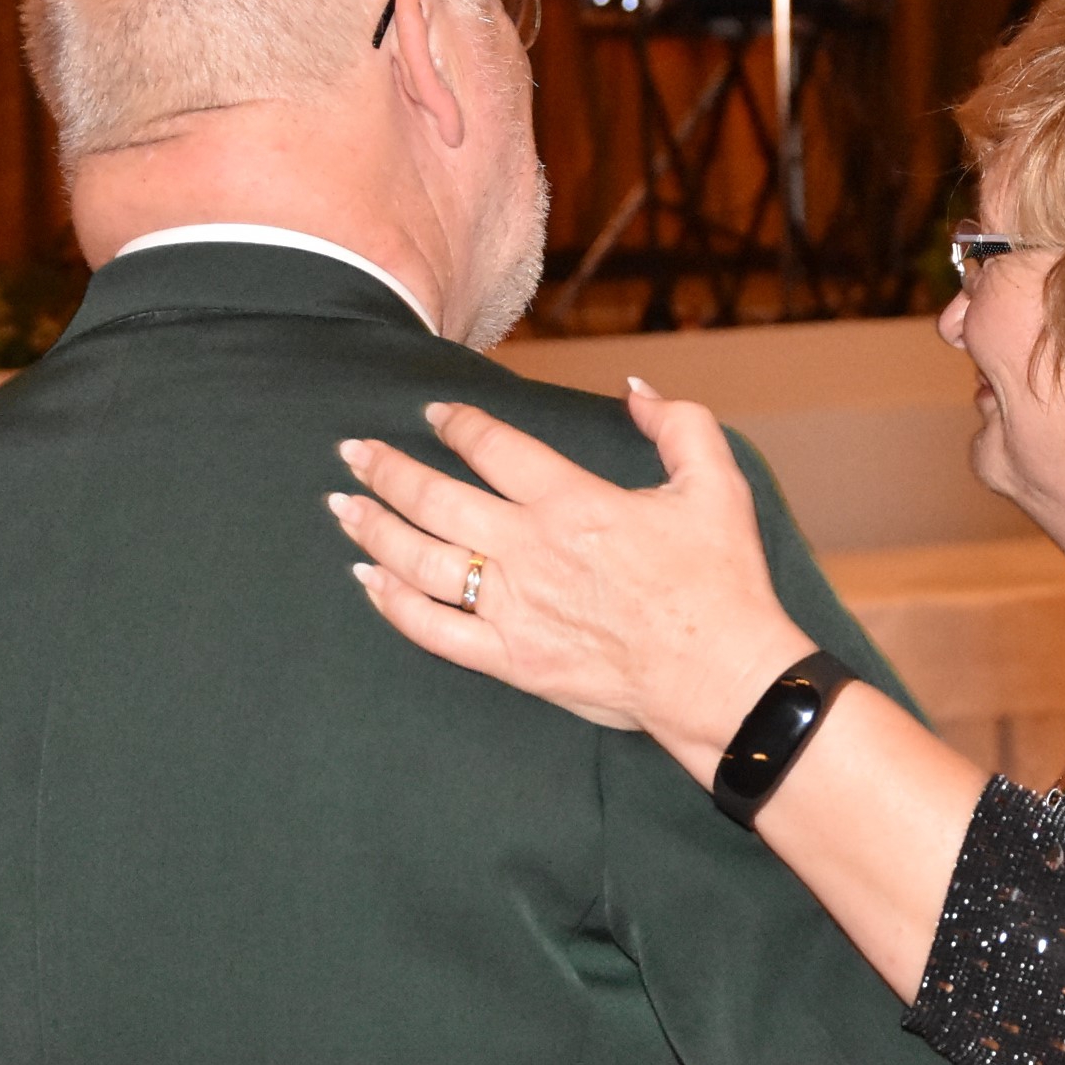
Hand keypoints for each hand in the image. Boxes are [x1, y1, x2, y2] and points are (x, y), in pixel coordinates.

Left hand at [329, 382, 814, 782]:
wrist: (719, 674)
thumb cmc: (721, 582)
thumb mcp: (716, 484)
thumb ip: (677, 425)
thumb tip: (635, 390)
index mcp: (572, 501)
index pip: (493, 447)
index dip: (457, 424)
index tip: (434, 412)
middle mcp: (529, 549)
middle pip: (434, 499)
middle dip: (386, 469)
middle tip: (352, 452)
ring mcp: (513, 608)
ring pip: (420, 560)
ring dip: (375, 529)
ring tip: (343, 506)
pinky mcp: (510, 661)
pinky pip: (433, 629)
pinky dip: (394, 604)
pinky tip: (368, 582)